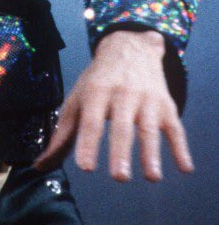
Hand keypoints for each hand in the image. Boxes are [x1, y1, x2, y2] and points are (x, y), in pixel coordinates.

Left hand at [34, 29, 193, 181]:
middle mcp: (121, 94)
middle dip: (120, 151)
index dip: (88, 144)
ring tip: (152, 177)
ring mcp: (146, 99)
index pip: (91, 121)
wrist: (129, 47)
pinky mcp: (166, 106)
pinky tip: (185, 169)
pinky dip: (180, 148)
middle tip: (118, 177)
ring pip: (148, 128)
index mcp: (96, 93)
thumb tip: (39, 168)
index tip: (85, 167)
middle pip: (121, 126)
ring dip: (151, 153)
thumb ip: (62, 136)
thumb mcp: (77, 101)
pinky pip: (175, 128)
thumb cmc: (97, 81)